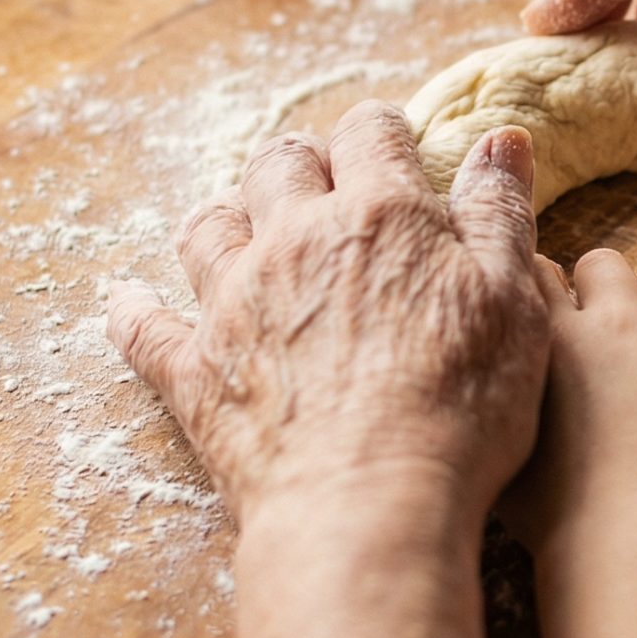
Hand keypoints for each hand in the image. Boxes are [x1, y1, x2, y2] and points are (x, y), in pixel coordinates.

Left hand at [105, 102, 547, 526]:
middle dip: (301, 160)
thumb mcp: (513, 299)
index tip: (394, 147)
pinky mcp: (194, 373)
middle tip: (323, 181)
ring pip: (208, 226)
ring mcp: (233, 304)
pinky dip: (132, 308)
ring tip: (245, 225)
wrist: (366, 504)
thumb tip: (500, 136)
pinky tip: (123, 297)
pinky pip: (143, 328)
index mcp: (379, 215)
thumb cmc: (459, 405)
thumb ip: (499, 211)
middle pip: (279, 164)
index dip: (382, 132)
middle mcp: (295, 240)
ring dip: (227, 214)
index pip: (370, 134)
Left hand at [499, 250, 636, 550]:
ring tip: (537, 361)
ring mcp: (519, 383)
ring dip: (516, 331)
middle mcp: (558, 339)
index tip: (615, 301)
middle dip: (547, 285)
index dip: (608, 278)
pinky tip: (508, 420)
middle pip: (535, 276)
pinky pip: (481, 393)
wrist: (623, 539)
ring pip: (502, 330)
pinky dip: (492, 395)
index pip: (599, 262)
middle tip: (567, 320)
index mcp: (618, 322)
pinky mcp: (494, 429)